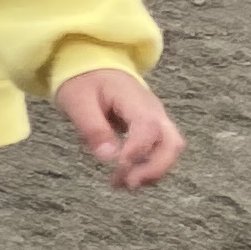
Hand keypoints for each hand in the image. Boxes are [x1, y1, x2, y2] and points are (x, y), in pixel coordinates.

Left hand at [53, 67, 181, 189]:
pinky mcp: (151, 130)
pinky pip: (158, 152)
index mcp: (135, 99)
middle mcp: (153, 111)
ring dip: (150, 172)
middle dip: (155, 168)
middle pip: (172, 143)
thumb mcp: (78, 101)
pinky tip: (123, 178)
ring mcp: (156, 120)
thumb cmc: (85, 81)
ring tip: (120, 184)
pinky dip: (145, 168)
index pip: (148, 127)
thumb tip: (107, 158)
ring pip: (169, 150)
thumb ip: (93, 128)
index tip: (119, 166)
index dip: (138, 150)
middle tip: (127, 183)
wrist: (95, 65)